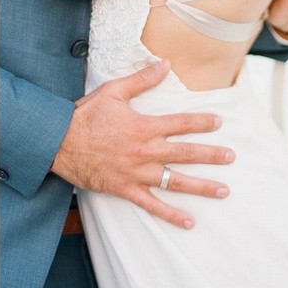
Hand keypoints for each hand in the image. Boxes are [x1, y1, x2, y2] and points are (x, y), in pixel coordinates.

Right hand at [51, 60, 233, 229]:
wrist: (57, 142)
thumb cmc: (83, 116)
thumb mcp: (112, 92)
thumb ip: (142, 79)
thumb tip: (165, 64)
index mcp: (144, 126)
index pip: (181, 123)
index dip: (202, 122)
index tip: (218, 122)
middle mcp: (145, 151)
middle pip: (186, 154)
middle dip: (212, 155)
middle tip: (231, 157)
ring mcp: (137, 172)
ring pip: (176, 181)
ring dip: (202, 187)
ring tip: (223, 191)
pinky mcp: (125, 189)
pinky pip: (152, 204)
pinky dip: (170, 214)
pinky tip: (189, 222)